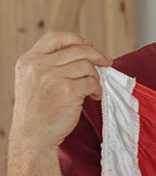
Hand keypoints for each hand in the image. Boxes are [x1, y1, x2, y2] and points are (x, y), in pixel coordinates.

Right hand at [10, 32, 111, 153]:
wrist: (32, 137)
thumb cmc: (37, 110)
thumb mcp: (32, 80)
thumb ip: (49, 64)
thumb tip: (84, 49)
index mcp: (28, 61)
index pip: (54, 38)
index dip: (75, 39)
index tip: (89, 45)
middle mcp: (37, 67)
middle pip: (78, 49)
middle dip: (97, 55)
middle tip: (108, 62)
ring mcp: (52, 78)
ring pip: (87, 66)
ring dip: (95, 77)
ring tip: (92, 89)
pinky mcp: (67, 91)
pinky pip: (93, 82)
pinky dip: (97, 90)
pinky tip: (93, 96)